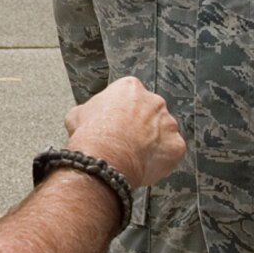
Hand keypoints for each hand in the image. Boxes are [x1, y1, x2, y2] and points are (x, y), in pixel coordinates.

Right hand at [63, 75, 183, 188]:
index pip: (130, 98)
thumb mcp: (77, 115)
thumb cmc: (92, 136)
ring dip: (152, 143)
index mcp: (130, 88)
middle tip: (126, 142)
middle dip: (140, 127)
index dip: (121, 113)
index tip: (116, 125)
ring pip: (162, 133)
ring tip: (134, 156)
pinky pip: (171, 153)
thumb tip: (83, 117)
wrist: (105, 158)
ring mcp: (168, 123)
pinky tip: (144, 165)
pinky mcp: (176, 145)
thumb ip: (88, 111)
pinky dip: (161, 160)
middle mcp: (154, 101)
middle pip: (150, 113)